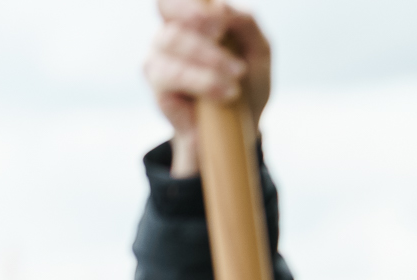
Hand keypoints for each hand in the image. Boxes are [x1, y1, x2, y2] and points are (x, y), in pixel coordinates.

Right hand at [144, 0, 272, 176]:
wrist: (241, 129)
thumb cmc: (247, 84)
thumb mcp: (258, 52)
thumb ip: (246, 24)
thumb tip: (222, 8)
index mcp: (190, 20)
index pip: (173, 0)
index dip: (189, 3)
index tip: (219, 15)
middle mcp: (169, 34)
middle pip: (170, 12)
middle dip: (200, 21)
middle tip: (223, 32)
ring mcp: (159, 58)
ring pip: (173, 41)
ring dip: (210, 57)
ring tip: (237, 75)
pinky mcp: (158, 85)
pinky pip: (171, 74)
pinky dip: (203, 81)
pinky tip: (226, 92)